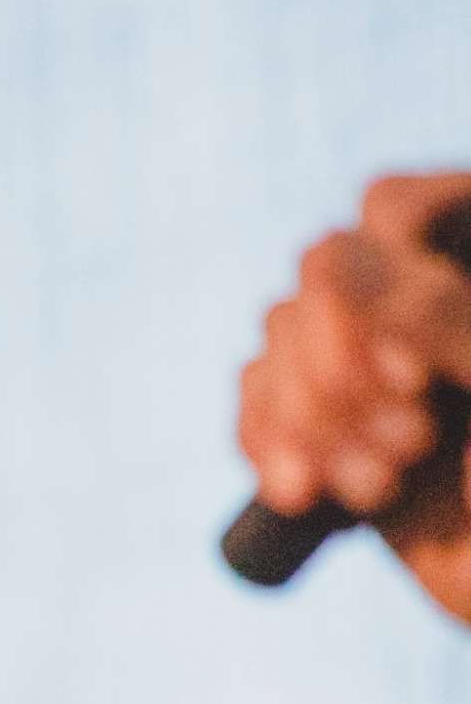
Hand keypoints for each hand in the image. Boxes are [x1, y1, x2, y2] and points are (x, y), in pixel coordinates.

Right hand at [239, 169, 470, 620]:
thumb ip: (443, 314)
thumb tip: (328, 250)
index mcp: (467, 266)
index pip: (390, 208)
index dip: (382, 276)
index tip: (420, 374)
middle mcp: (422, 300)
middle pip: (319, 277)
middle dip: (342, 373)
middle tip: (412, 447)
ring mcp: (373, 363)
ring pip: (276, 341)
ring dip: (311, 423)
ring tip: (380, 489)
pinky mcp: (329, 430)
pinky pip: (253, 405)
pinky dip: (267, 448)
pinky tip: (308, 494)